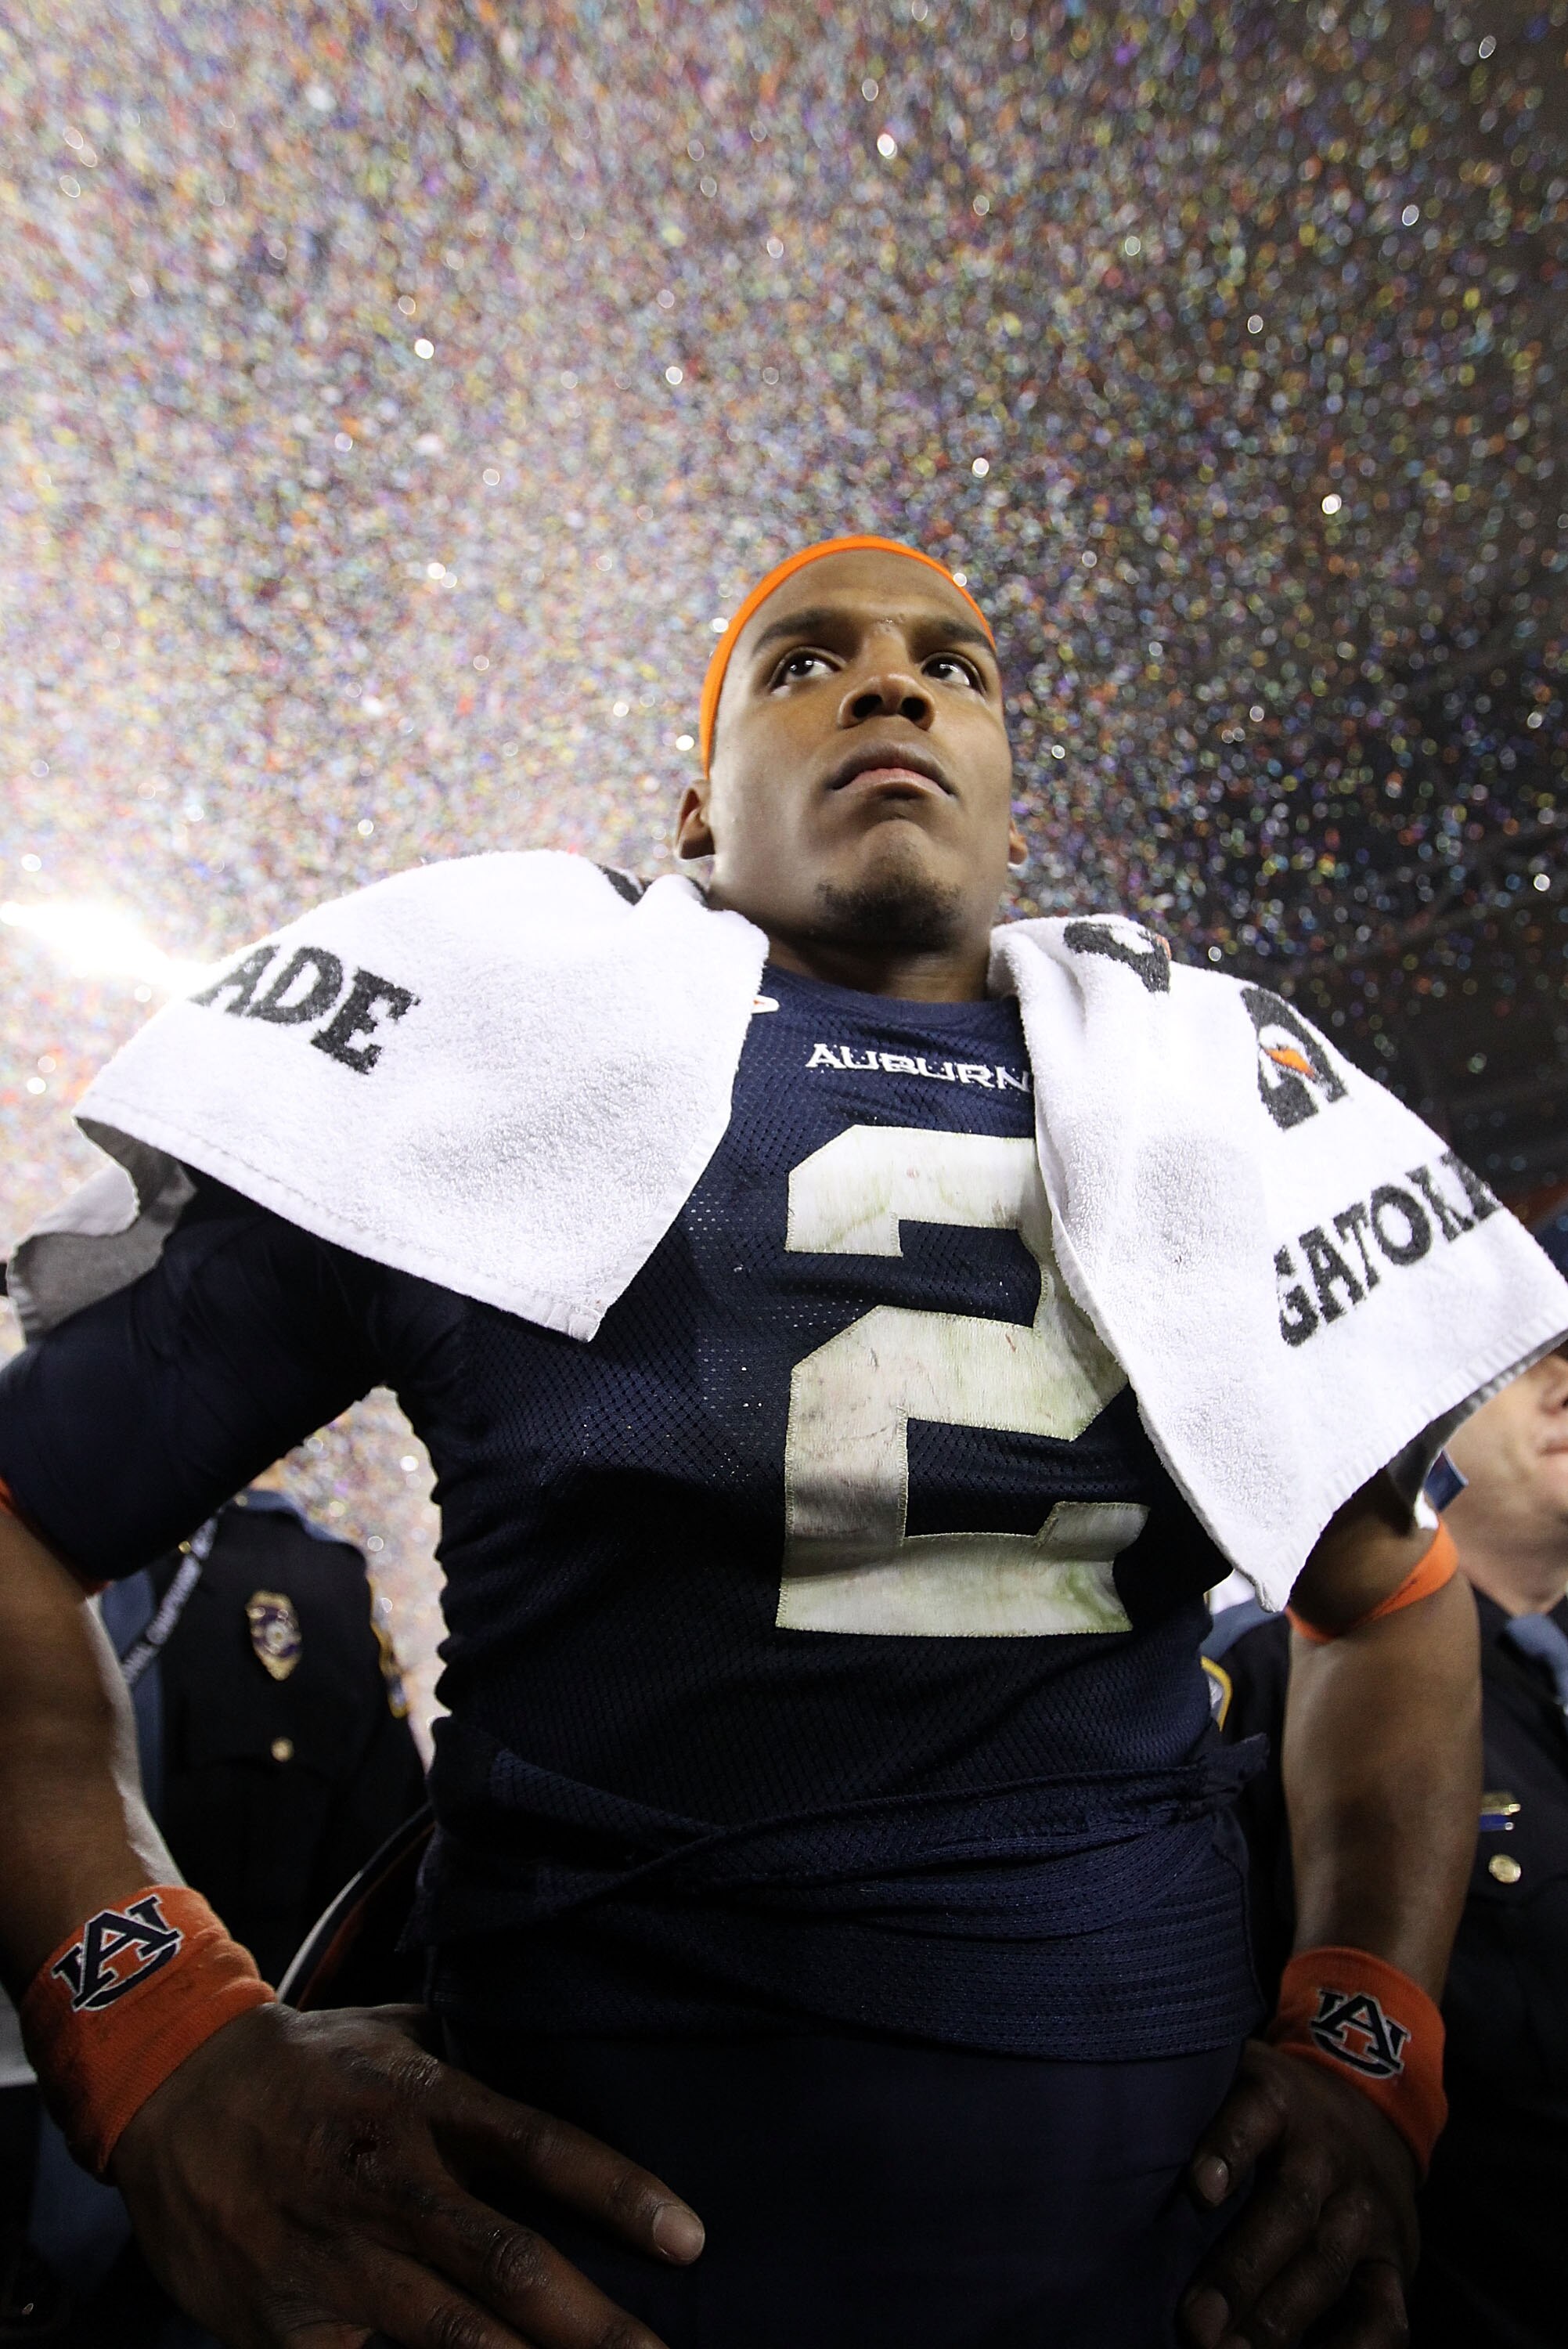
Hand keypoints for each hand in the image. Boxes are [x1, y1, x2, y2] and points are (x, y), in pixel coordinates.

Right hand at [109, 2002, 703, 2348]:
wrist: (171, 2091)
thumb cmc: (308, 2063)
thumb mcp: (396, 2037)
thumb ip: (476, 2063)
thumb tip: (568, 2063)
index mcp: (422, 2103)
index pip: (541, 2147)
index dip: (618, 2193)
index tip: (688, 2239)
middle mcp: (387, 2180)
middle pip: (507, 2258)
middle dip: (591, 2321)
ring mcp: (335, 2258)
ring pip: (448, 2333)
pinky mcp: (286, 2324)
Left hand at [1178, 2040, 1418, 2348]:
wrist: (1374, 2108)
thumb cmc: (1272, 2112)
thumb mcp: (1239, 2085)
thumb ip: (1193, 2111)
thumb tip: (1109, 2153)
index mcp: (1279, 2101)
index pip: (1252, 2117)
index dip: (1228, 2150)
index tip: (1198, 2192)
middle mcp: (1328, 2153)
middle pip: (1288, 2209)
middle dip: (1241, 2272)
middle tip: (1194, 2326)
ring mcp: (1366, 2209)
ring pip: (1326, 2265)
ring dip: (1279, 2318)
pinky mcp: (1396, 2261)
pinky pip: (1385, 2315)